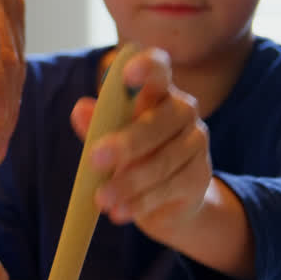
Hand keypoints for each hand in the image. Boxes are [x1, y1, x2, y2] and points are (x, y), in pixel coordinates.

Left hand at [70, 48, 211, 244]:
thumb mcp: (109, 140)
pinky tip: (119, 212)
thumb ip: (96, 125)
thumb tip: (80, 109)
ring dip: (129, 181)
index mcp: (157, 92)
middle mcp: (182, 111)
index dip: (146, 67)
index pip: (159, 69)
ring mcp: (196, 143)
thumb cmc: (133, 157)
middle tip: (95, 159)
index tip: (127, 76)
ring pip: (163, 161)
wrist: (166, 201)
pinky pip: (169, 188)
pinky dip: (141, 202)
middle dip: (126, 142)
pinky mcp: (200, 176)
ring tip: (101, 199)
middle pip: (159, 121)